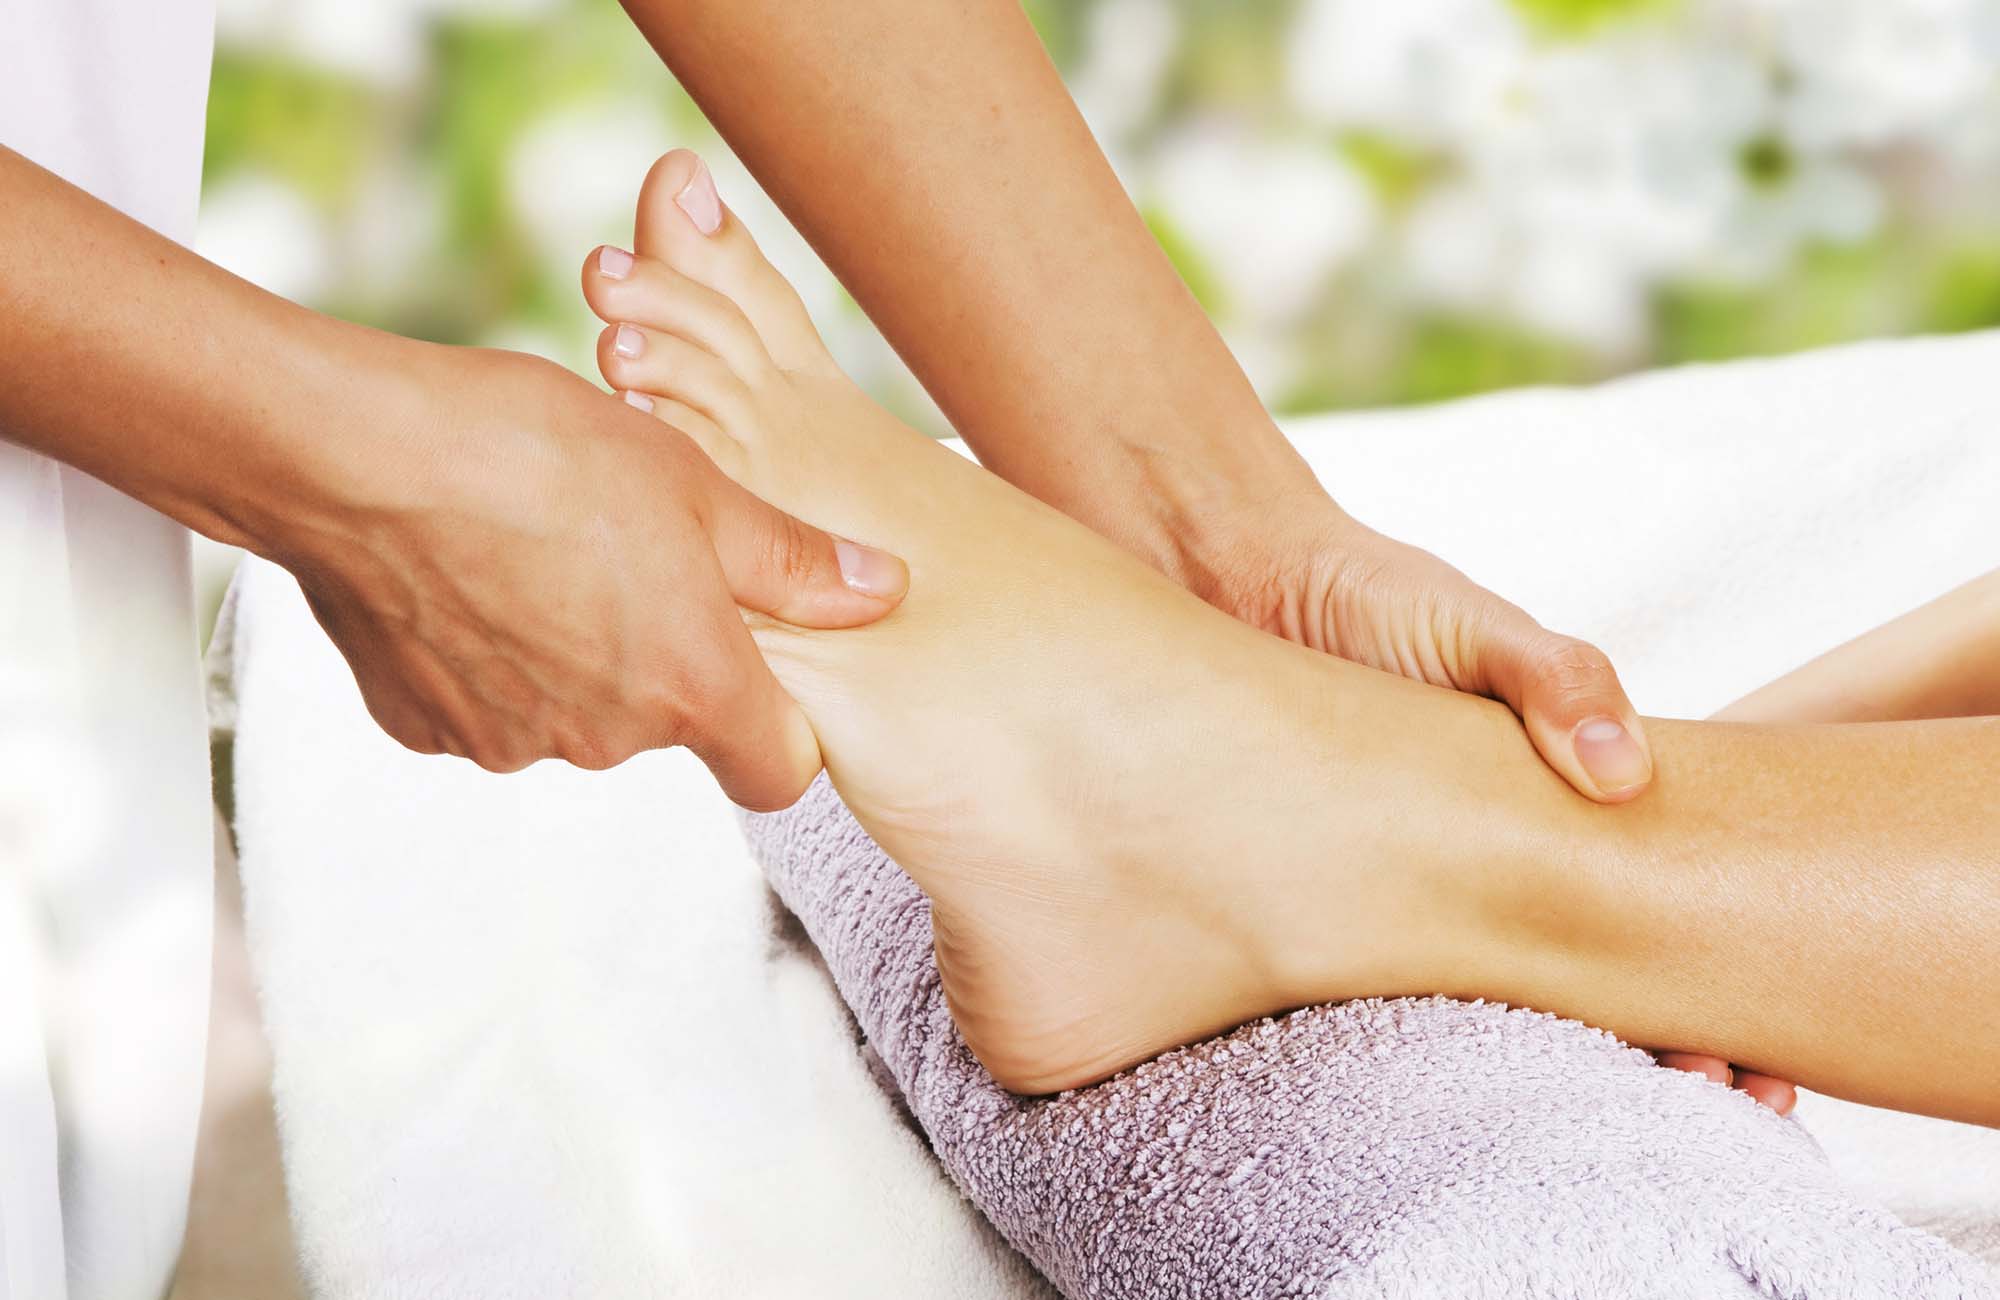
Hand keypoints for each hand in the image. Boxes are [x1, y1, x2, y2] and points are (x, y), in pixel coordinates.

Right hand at [267, 343, 906, 806]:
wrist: (352, 452)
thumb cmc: (536, 449)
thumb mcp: (694, 482)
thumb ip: (793, 562)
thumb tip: (884, 592)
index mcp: (690, 686)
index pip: (780, 772)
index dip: (786, 726)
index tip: (763, 665)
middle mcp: (605, 741)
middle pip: (671, 727)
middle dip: (668, 659)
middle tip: (630, 556)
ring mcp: (510, 743)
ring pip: (578, 716)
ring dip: (578, 656)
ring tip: (542, 551)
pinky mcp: (426, 728)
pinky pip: (491, 707)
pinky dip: (495, 661)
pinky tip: (473, 578)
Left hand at [1160, 479, 1793, 1112]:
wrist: (1229, 587)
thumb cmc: (1374, 601)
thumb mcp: (1476, 627)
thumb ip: (1557, 679)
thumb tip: (1623, 777)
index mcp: (1550, 813)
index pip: (1649, 928)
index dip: (1708, 1006)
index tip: (1751, 1077)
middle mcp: (1486, 871)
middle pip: (1595, 994)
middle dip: (1661, 1058)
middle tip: (1701, 1099)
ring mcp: (1406, 902)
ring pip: (1490, 1014)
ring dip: (1548, 1067)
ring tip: (1597, 1095)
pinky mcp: (1318, 914)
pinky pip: (1371, 993)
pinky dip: (1408, 1040)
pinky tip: (1434, 1065)